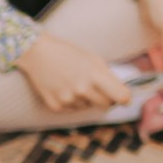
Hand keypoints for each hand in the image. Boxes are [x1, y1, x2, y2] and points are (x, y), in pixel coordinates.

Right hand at [15, 33, 132, 114]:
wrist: (38, 54)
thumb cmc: (68, 54)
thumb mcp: (92, 59)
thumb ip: (106, 76)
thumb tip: (119, 94)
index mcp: (95, 75)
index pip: (120, 96)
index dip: (125, 98)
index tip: (124, 98)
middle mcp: (82, 89)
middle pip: (105, 105)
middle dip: (106, 99)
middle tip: (99, 90)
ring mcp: (67, 99)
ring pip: (87, 107)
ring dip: (85, 99)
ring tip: (74, 84)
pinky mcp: (55, 106)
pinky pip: (71, 109)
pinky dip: (70, 102)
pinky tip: (63, 89)